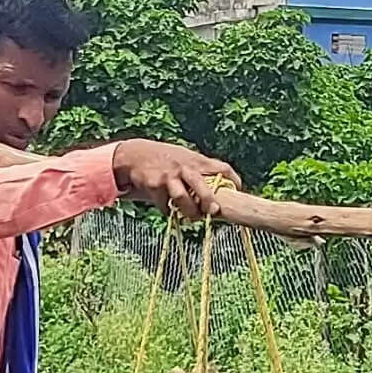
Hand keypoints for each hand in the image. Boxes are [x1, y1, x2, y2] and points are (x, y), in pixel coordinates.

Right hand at [115, 140, 237, 217]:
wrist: (134, 155)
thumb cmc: (165, 159)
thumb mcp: (185, 158)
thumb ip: (199, 171)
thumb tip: (217, 192)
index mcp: (196, 160)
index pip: (221, 167)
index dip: (232, 178)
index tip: (238, 188)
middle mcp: (184, 167)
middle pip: (202, 185)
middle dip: (209, 200)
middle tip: (214, 211)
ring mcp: (169, 177)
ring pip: (183, 198)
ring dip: (189, 211)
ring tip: (192, 217)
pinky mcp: (155, 186)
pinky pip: (165, 205)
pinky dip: (168, 210)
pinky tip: (168, 209)